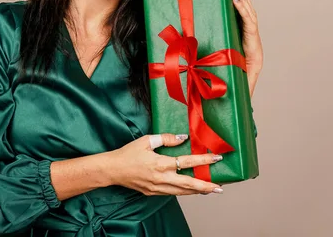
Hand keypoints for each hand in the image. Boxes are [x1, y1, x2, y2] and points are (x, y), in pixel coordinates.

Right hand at [106, 134, 223, 195]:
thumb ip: (166, 138)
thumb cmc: (128, 154)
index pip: (187, 162)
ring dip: (197, 191)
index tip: (216, 158)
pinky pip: (173, 193)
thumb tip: (182, 138)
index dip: (203, 161)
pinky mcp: (153, 193)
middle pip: (189, 184)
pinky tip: (191, 190)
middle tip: (220, 187)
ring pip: (182, 192)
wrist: (112, 170)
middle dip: (206, 186)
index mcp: (161, 164)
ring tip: (210, 190)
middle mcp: (162, 178)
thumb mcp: (146, 141)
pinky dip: (184, 192)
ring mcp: (157, 188)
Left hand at [229, 0, 263, 71]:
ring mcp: (251, 21)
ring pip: (245, 1)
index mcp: (244, 13)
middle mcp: (249, 14)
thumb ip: (222, 20)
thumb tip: (206, 12)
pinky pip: (245, 16)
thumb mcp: (227, 29)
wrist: (249, 62)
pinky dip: (240, 7)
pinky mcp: (251, 30)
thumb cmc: (237, 46)